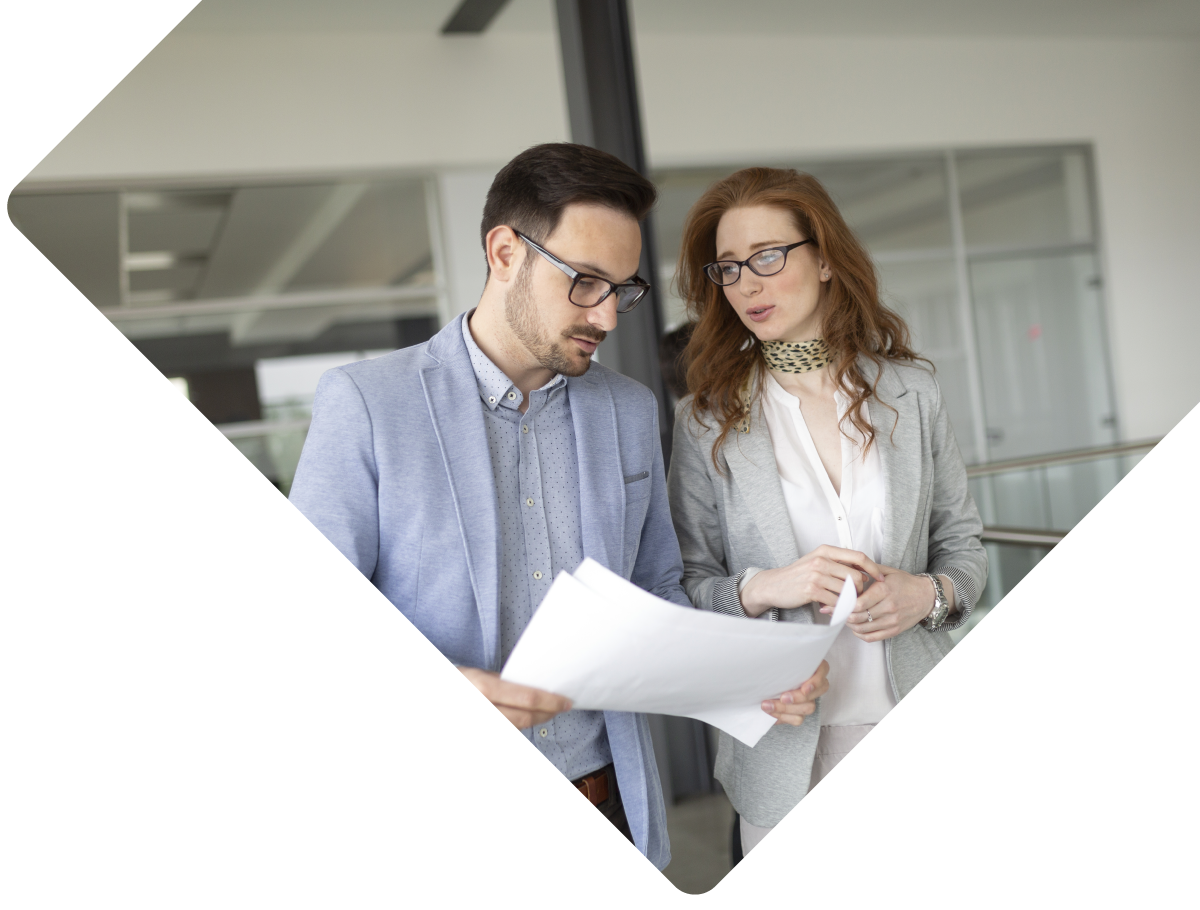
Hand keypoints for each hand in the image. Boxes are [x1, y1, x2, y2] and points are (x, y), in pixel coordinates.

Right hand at [457, 667, 572, 729]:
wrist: (442, 687)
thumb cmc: (462, 680)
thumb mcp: (480, 675)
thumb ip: (503, 683)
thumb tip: (532, 685)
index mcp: (485, 688)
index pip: (528, 698)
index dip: (551, 701)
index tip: (565, 700)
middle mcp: (485, 706)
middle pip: (525, 718)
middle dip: (547, 714)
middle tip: (561, 707)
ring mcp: (485, 720)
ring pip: (517, 728)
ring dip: (535, 721)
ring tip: (547, 712)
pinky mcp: (482, 733)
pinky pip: (509, 731)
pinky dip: (519, 727)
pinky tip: (526, 719)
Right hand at [740, 545, 883, 617]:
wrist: (773, 585)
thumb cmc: (798, 575)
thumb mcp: (817, 562)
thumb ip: (838, 564)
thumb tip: (863, 573)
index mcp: (825, 550)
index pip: (858, 556)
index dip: (873, 568)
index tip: (881, 579)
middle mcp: (821, 560)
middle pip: (856, 576)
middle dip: (861, 590)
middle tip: (858, 597)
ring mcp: (816, 575)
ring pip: (847, 591)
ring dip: (850, 601)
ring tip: (844, 604)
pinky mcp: (812, 590)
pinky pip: (836, 601)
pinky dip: (839, 607)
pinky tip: (833, 608)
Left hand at [761, 660, 829, 726]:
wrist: (762, 683)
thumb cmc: (772, 666)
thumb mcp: (777, 659)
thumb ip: (780, 656)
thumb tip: (774, 655)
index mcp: (812, 665)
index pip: (823, 670)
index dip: (816, 681)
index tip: (804, 689)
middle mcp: (814, 683)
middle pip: (818, 692)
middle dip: (799, 697)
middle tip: (782, 697)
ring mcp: (809, 699)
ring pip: (809, 707)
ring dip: (786, 708)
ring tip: (768, 705)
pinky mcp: (800, 712)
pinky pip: (798, 719)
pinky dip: (783, 717)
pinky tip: (771, 713)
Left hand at [845, 567, 952, 641]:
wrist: (927, 596)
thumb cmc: (905, 583)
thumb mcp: (888, 571)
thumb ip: (868, 570)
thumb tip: (847, 567)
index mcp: (884, 590)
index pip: (859, 603)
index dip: (844, 604)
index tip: (835, 602)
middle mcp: (888, 607)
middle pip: (858, 617)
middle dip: (843, 615)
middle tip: (834, 611)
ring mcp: (892, 620)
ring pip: (863, 628)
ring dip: (849, 624)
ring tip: (844, 617)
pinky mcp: (894, 630)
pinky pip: (872, 637)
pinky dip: (860, 634)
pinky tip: (855, 628)